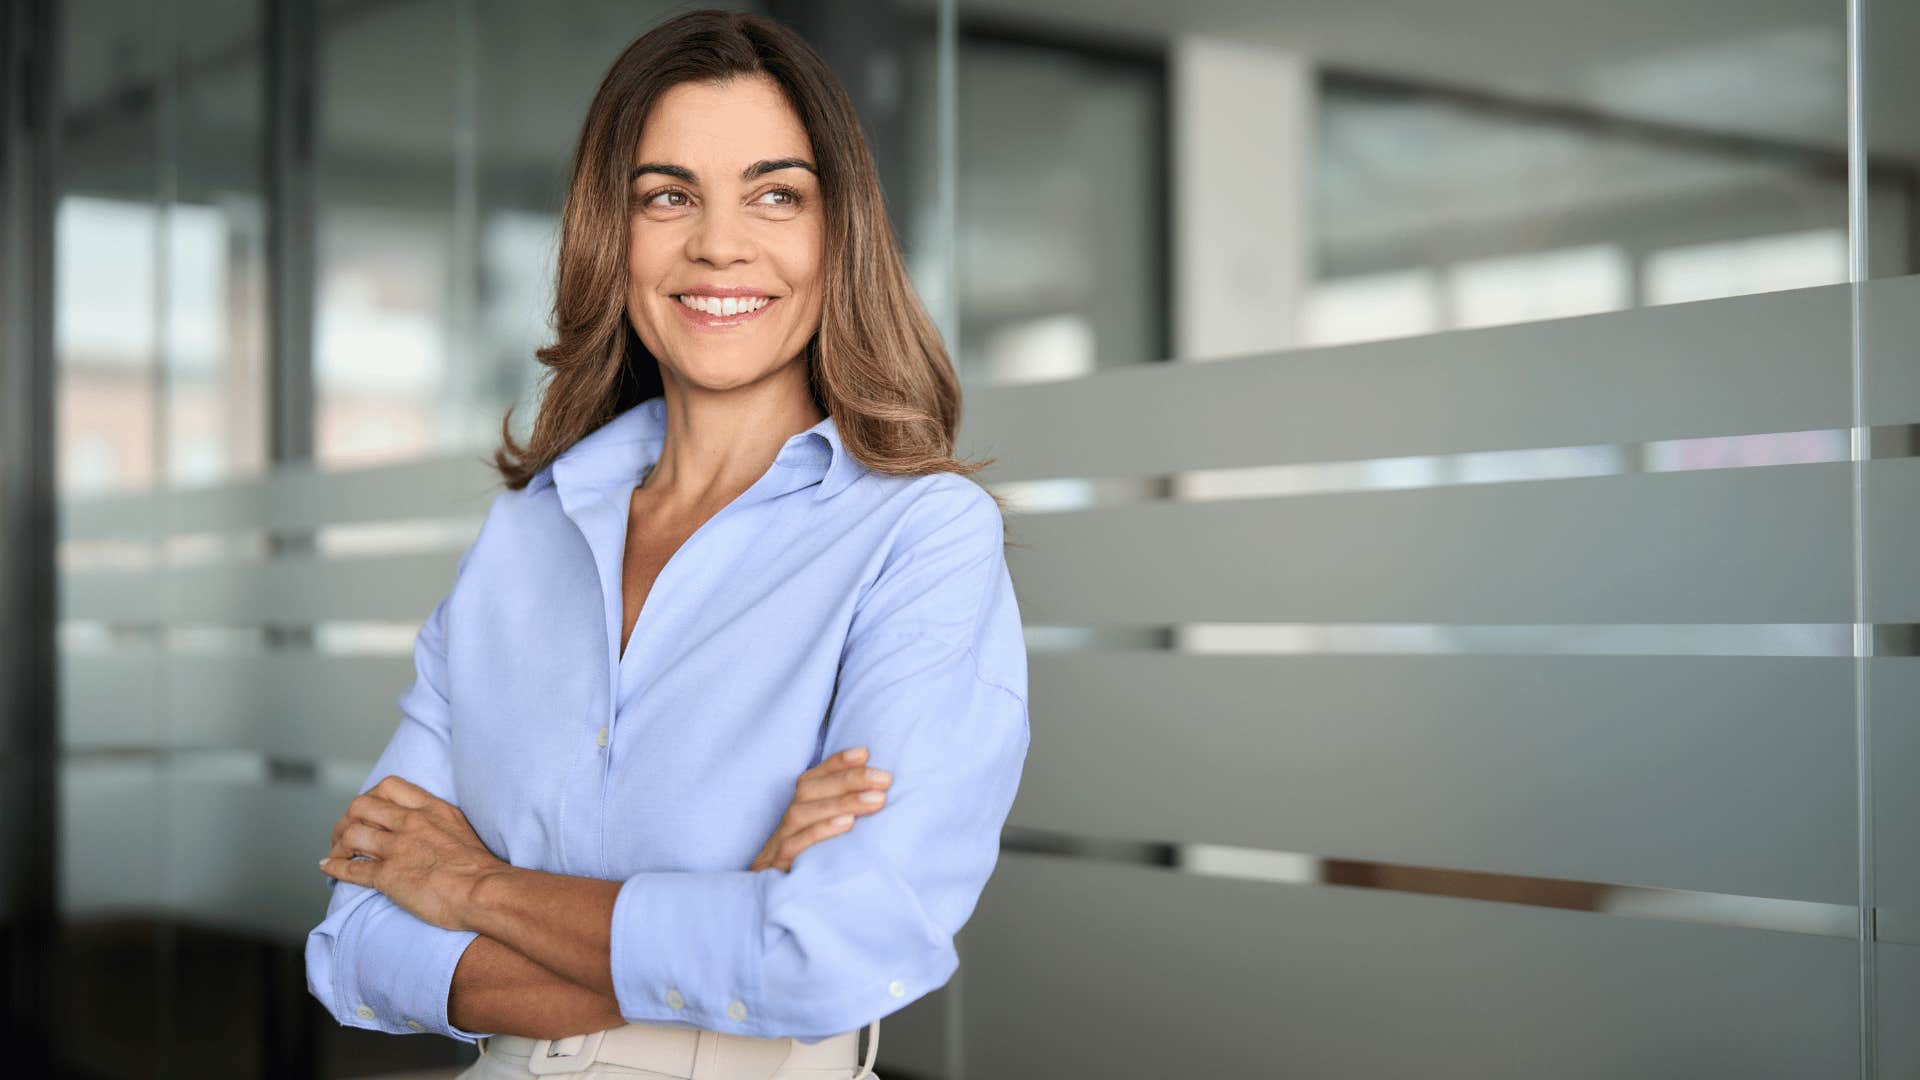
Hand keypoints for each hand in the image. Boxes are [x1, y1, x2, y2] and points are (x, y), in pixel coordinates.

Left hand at [317, 775, 507, 931]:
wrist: (484, 891)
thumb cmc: (480, 866)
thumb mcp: (460, 828)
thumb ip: (438, 822)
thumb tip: (426, 829)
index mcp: (430, 809)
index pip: (388, 786)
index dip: (371, 796)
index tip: (369, 810)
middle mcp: (411, 823)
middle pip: (361, 806)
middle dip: (347, 818)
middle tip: (345, 833)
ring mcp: (397, 848)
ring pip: (352, 834)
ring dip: (338, 844)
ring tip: (337, 852)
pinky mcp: (388, 876)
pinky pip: (351, 867)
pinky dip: (335, 867)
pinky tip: (328, 868)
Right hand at [749, 746, 892, 872]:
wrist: (772, 900)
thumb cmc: (810, 862)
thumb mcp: (826, 834)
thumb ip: (844, 812)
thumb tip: (878, 790)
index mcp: (799, 809)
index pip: (814, 777)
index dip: (837, 763)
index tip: (864, 753)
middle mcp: (787, 820)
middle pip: (809, 790)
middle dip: (848, 780)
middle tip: (884, 779)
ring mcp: (779, 842)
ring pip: (802, 813)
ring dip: (841, 803)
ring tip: (875, 800)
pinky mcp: (779, 866)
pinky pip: (795, 845)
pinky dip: (821, 831)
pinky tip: (847, 823)